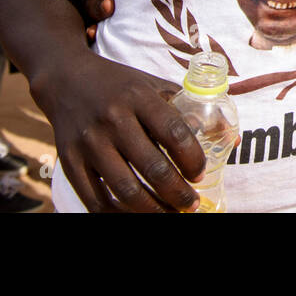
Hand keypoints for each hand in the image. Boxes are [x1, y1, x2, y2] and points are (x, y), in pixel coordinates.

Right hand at [31, 51, 206, 212]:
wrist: (66, 79)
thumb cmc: (119, 85)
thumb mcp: (153, 85)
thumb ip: (188, 109)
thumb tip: (230, 139)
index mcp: (139, 97)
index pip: (174, 132)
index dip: (193, 158)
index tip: (201, 174)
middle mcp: (113, 119)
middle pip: (153, 167)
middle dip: (178, 193)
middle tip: (191, 203)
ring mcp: (89, 142)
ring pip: (126, 189)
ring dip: (153, 210)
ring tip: (170, 214)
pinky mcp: (70, 162)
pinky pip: (96, 200)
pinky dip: (120, 215)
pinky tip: (138, 215)